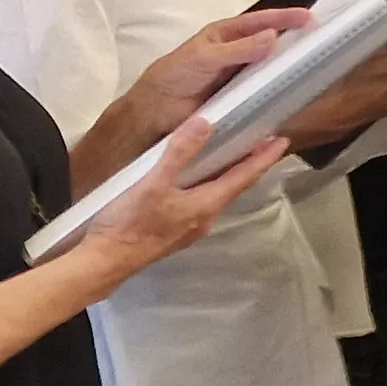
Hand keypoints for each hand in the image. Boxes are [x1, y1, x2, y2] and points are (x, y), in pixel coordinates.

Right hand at [73, 117, 291, 281]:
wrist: (104, 263)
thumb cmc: (130, 223)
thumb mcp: (153, 183)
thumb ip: (179, 153)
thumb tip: (206, 122)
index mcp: (206, 205)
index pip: (243, 177)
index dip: (263, 159)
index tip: (282, 141)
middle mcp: (204, 218)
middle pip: (233, 187)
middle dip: (249, 164)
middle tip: (261, 141)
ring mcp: (188, 228)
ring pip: (216, 195)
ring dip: (227, 175)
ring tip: (231, 154)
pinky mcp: (173, 232)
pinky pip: (199, 202)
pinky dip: (206, 184)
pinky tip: (194, 178)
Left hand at [115, 7, 310, 138]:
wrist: (155, 113)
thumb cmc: (173, 76)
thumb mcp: (204, 58)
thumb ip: (238, 49)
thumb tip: (272, 37)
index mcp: (225, 35)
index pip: (260, 22)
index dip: (284, 18)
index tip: (308, 17)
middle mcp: (236, 54)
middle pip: (269, 44)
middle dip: (293, 40)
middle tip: (319, 40)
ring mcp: (239, 77)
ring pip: (269, 68)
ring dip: (287, 67)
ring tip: (314, 66)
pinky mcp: (240, 99)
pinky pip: (262, 92)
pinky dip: (277, 91)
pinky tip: (292, 93)